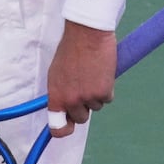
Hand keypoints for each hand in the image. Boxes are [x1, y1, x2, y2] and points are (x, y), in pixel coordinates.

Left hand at [46, 22, 116, 136]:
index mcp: (56, 96)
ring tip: (93, 73)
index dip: (64, 130)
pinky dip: (107, 87)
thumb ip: (60, 92)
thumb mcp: (57, 73)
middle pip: (81, 118)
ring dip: (96, 94)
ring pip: (96, 107)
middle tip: (85, 87)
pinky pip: (108, 98)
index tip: (68, 127)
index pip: (57, 127)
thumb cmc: (71, 48)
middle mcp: (70, 101)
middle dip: (84, 106)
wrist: (87, 33)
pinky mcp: (104, 92)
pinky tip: (102, 72)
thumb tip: (64, 107)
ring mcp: (88, 98)